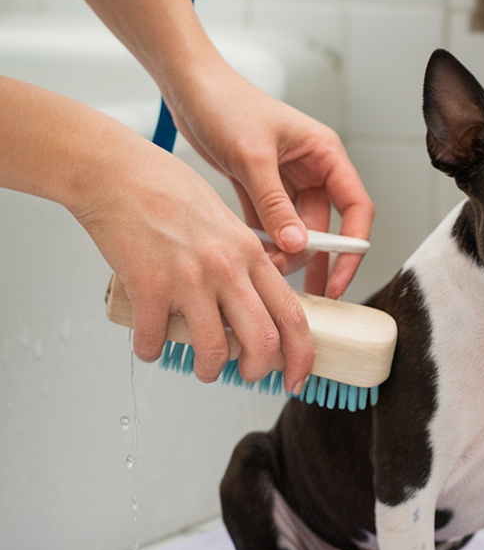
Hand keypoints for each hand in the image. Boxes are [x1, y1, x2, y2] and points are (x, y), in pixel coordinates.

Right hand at [73, 121, 315, 390]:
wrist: (116, 173)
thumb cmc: (164, 190)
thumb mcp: (224, 222)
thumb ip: (242, 261)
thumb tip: (252, 303)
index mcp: (250, 253)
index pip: (293, 315)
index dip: (301, 356)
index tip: (296, 376)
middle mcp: (227, 268)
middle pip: (263, 342)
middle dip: (259, 371)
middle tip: (248, 375)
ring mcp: (190, 279)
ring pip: (215, 351)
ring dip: (209, 370)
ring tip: (202, 366)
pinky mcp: (150, 286)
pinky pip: (156, 340)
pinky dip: (152, 350)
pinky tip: (150, 342)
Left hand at [168, 63, 373, 299]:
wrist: (187, 86)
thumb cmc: (225, 104)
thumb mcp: (253, 157)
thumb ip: (276, 205)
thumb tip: (298, 247)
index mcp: (324, 154)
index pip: (356, 208)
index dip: (352, 247)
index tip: (338, 278)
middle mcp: (311, 169)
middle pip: (325, 227)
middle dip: (311, 258)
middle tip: (298, 292)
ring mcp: (286, 181)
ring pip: (296, 230)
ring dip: (284, 254)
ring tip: (264, 272)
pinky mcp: (260, 188)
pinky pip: (270, 225)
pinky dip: (263, 243)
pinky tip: (252, 259)